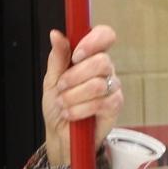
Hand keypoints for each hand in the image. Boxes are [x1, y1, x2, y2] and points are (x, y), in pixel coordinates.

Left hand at [42, 25, 122, 167]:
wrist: (59, 134)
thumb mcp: (51, 80)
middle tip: (61, 87)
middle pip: (101, 61)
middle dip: (74, 77)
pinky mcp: (115, 106)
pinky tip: (72, 114)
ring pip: (97, 84)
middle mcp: (105, 69)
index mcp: (90, 57)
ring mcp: (112, 87)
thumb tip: (56, 34)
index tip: (76, 55)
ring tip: (64, 104)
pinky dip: (80, 110)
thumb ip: (57, 58)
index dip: (93, 42)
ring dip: (73, 97)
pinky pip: (101, 103)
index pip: (105, 35)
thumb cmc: (58, 105)